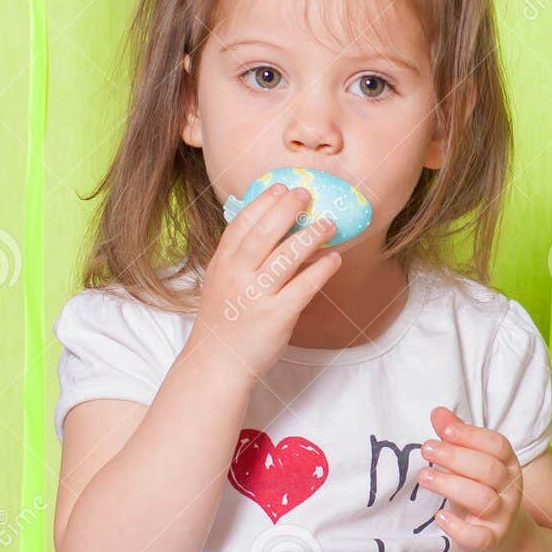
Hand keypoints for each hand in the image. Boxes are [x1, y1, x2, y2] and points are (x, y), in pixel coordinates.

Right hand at [190, 183, 340, 382]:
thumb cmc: (224, 321)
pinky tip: (334, 258)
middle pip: (265, 232)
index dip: (263, 203)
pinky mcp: (277, 316)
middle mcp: (237, 275)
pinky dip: (321, 268)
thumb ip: (240, 257)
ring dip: (311, 235)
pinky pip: (304, 285)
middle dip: (287, 208)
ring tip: (329, 223)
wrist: (217, 363)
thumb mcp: (222, 282)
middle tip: (306, 194)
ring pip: (287, 255)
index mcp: (222, 263)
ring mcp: (256, 295)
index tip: (281, 187)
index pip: (242, 223)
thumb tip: (271, 230)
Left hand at [416, 405, 528, 551]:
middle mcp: (510, 490)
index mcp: (508, 466)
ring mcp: (503, 517)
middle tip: (427, 449)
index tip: (444, 430)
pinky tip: (440, 516)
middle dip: (456, 457)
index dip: (472, 436)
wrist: (501, 544)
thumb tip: (438, 412)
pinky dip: (458, 527)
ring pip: (482, 498)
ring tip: (424, 476)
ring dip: (450, 485)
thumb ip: (457, 440)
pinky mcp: (492, 542)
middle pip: (488, 469)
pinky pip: (479, 536)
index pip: (498, 446)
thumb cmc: (480, 496)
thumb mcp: (471, 467)